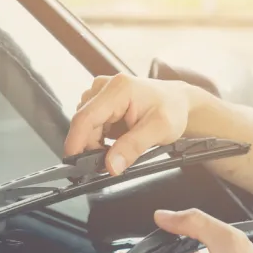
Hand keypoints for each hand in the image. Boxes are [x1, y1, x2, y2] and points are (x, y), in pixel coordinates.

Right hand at [64, 74, 211, 174]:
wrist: (178, 102)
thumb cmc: (172, 109)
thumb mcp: (159, 130)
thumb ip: (133, 147)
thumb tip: (111, 165)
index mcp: (119, 89)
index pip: (85, 118)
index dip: (76, 142)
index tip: (74, 163)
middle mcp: (105, 86)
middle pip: (84, 124)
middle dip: (91, 147)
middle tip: (111, 161)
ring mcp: (101, 93)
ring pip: (85, 126)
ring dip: (96, 142)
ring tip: (120, 147)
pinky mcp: (100, 101)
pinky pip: (90, 125)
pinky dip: (99, 138)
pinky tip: (115, 140)